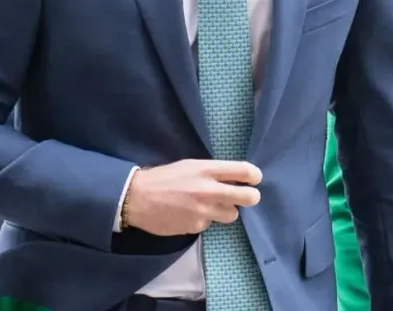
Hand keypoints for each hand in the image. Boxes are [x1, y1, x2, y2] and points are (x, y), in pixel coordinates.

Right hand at [124, 159, 261, 236]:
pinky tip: (190, 214)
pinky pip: (209, 224)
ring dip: (226, 210)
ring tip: (211, 205)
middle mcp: (209, 190)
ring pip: (232, 215)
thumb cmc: (164, 177)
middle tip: (248, 196)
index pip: (244, 171)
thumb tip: (234, 178)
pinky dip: (204, 220)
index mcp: (207, 170)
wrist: (137, 198)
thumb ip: (213, 171)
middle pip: (248, 197)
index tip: (255, 179)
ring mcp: (203, 211)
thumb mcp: (190, 165)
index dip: (254, 175)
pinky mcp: (195, 227)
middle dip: (251, 197)